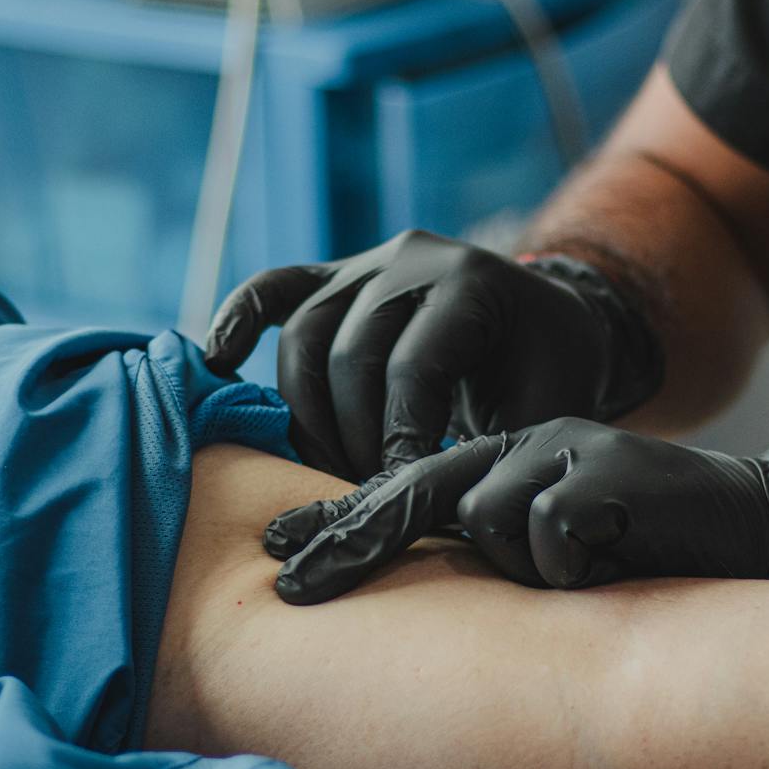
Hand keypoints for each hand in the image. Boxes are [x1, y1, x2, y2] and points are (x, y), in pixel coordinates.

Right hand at [203, 231, 663, 480]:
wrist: (548, 319)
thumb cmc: (552, 372)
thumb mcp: (547, 407)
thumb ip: (495, 448)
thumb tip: (438, 508)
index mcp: (470, 282)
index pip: (412, 364)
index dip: (400, 436)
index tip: (400, 490)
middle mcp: (410, 259)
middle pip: (349, 353)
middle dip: (352, 436)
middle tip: (366, 491)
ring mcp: (365, 263)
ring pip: (304, 335)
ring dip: (305, 414)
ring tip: (326, 470)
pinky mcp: (332, 274)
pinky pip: (273, 288)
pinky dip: (238, 319)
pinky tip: (216, 361)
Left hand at [261, 418, 768, 604]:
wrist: (749, 522)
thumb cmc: (642, 549)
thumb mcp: (551, 546)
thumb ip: (487, 553)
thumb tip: (404, 590)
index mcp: (503, 458)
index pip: (402, 486)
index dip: (339, 523)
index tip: (275, 556)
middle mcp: (522, 445)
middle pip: (415, 492)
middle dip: (350, 544)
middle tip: (288, 588)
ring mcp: (564, 452)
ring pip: (487, 523)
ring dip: (527, 567)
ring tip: (586, 571)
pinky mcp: (605, 471)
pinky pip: (549, 534)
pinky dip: (573, 562)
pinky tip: (613, 557)